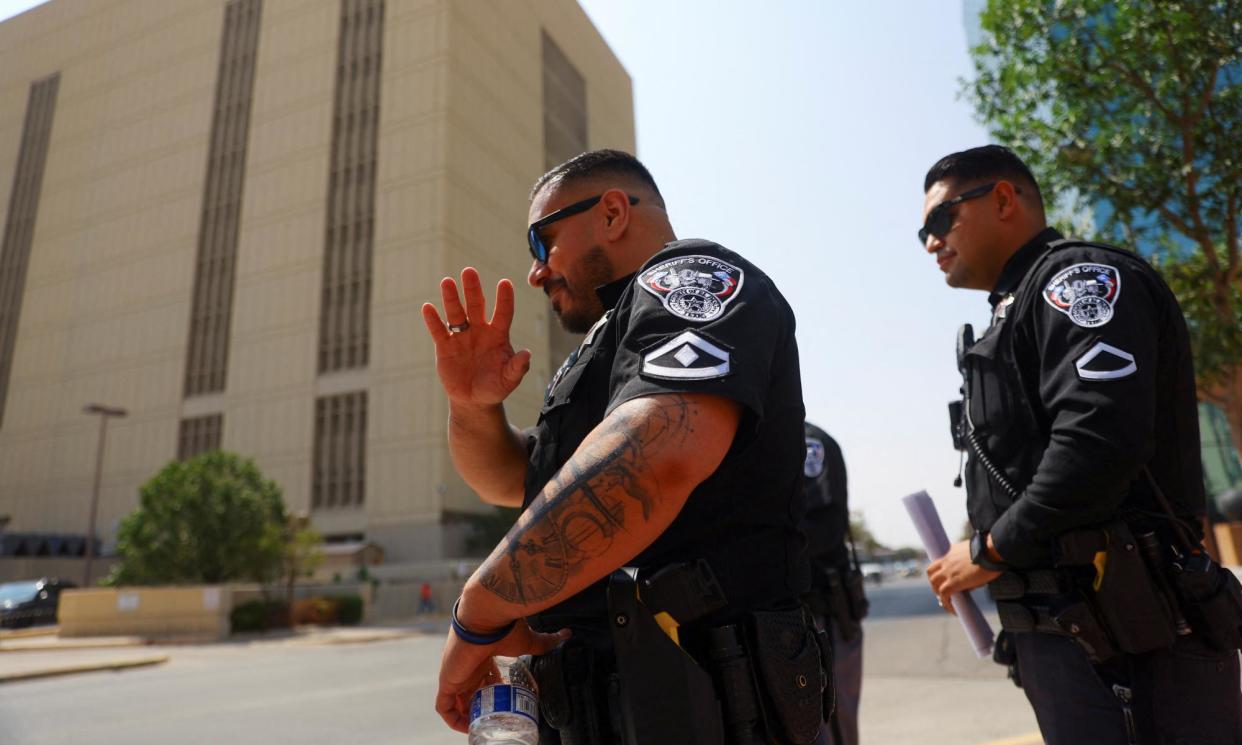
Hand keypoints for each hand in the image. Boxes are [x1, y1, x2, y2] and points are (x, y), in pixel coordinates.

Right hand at [422, 268, 531, 406]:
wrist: (474, 400)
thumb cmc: (495, 387)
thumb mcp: (509, 379)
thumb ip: (517, 367)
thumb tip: (527, 354)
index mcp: (498, 335)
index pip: (503, 313)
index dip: (504, 299)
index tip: (505, 283)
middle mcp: (479, 331)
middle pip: (476, 306)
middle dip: (473, 289)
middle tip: (469, 271)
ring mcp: (461, 337)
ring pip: (456, 314)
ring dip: (451, 298)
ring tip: (447, 281)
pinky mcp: (445, 347)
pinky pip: (439, 331)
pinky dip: (433, 320)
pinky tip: (428, 307)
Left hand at [435, 621, 569, 732]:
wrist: (485, 615)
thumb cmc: (504, 625)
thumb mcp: (527, 640)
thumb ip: (546, 641)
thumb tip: (567, 634)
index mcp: (482, 654)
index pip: (482, 676)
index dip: (490, 689)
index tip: (503, 699)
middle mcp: (467, 664)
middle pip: (469, 690)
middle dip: (479, 705)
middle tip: (493, 717)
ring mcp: (455, 672)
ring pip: (455, 700)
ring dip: (465, 715)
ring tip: (480, 726)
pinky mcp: (447, 680)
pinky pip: (444, 706)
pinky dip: (452, 719)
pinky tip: (465, 727)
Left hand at [926, 539, 1001, 614]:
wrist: (992, 550)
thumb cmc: (990, 551)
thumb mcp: (975, 555)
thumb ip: (969, 566)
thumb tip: (970, 583)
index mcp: (952, 551)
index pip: (938, 562)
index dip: (938, 573)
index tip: (943, 581)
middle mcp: (947, 560)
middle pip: (931, 573)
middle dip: (935, 583)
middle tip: (942, 592)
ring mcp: (948, 571)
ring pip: (934, 584)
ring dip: (939, 594)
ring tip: (947, 602)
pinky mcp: (954, 581)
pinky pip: (944, 595)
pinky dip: (947, 604)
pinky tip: (953, 610)